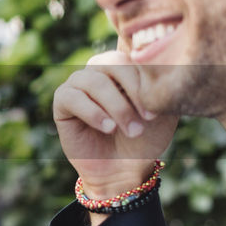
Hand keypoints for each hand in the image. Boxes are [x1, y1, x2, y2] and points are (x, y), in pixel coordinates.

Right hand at [52, 51, 177, 196]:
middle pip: (112, 62)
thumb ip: (162, 87)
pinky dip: (93, 113)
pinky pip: (72, 97)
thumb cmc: (144, 138)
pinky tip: (108, 128)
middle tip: (147, 119)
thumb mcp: (162, 111)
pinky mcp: (62, 100)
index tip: (156, 111)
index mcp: (123, 65)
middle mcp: (99, 69)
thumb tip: (163, 69)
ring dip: (116, 107)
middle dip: (132, 90)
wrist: (124, 169)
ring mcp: (78, 83)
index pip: (132, 56)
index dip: (145, 80)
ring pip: (94, 81)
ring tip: (131, 130)